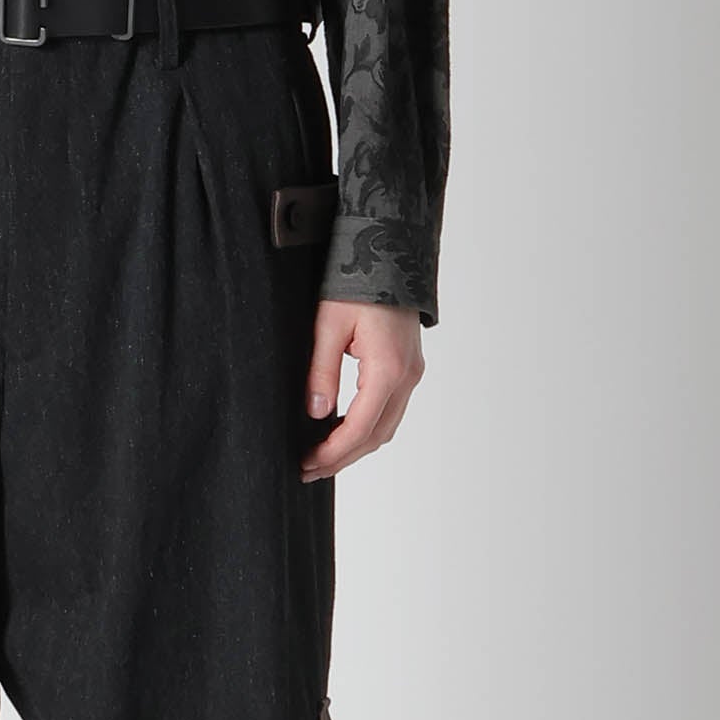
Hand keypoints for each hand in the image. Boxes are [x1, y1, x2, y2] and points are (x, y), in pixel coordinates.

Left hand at [302, 297, 424, 480]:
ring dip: (355, 446)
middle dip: (342, 457)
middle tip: (308, 470)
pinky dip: (367, 427)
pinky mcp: (408, 367)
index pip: (360, 427)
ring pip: (386, 426)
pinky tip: (341, 430)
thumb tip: (316, 414)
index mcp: (388, 369)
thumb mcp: (328, 325)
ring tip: (321, 457)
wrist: (389, 250)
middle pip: (377, 435)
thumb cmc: (357, 281)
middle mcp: (407, 376)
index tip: (307, 464)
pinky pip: (390, 409)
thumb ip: (322, 372)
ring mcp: (412, 372)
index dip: (333, 452)